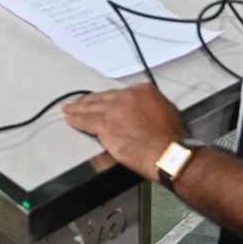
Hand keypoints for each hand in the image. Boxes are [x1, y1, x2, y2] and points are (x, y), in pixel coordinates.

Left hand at [62, 85, 186, 178]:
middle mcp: (127, 95)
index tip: (103, 102)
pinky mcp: (105, 124)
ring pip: (91, 107)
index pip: (119, 94)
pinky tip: (70, 120)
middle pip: (102, 97)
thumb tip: (142, 111)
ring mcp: (115, 109)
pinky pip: (85, 121)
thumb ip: (150, 107)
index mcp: (143, 90)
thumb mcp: (167, 111)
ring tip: (69, 109)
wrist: (170, 153)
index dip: (108, 100)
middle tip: (79, 103)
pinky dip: (76, 120)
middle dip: (89, 101)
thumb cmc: (173, 139)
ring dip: (77, 109)